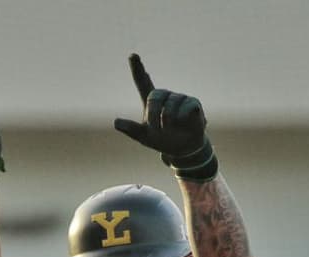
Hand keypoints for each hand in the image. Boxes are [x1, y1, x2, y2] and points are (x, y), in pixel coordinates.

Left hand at [113, 54, 216, 180]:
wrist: (183, 148)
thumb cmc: (162, 140)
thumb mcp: (144, 137)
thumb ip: (131, 129)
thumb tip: (116, 122)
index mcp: (151, 101)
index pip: (143, 81)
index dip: (138, 68)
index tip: (132, 55)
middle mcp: (165, 95)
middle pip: (154, 98)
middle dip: (153, 115)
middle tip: (155, 129)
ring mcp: (179, 98)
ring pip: (169, 106)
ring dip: (167, 122)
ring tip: (170, 129)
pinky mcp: (192, 103)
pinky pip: (184, 109)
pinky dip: (181, 120)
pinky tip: (184, 123)